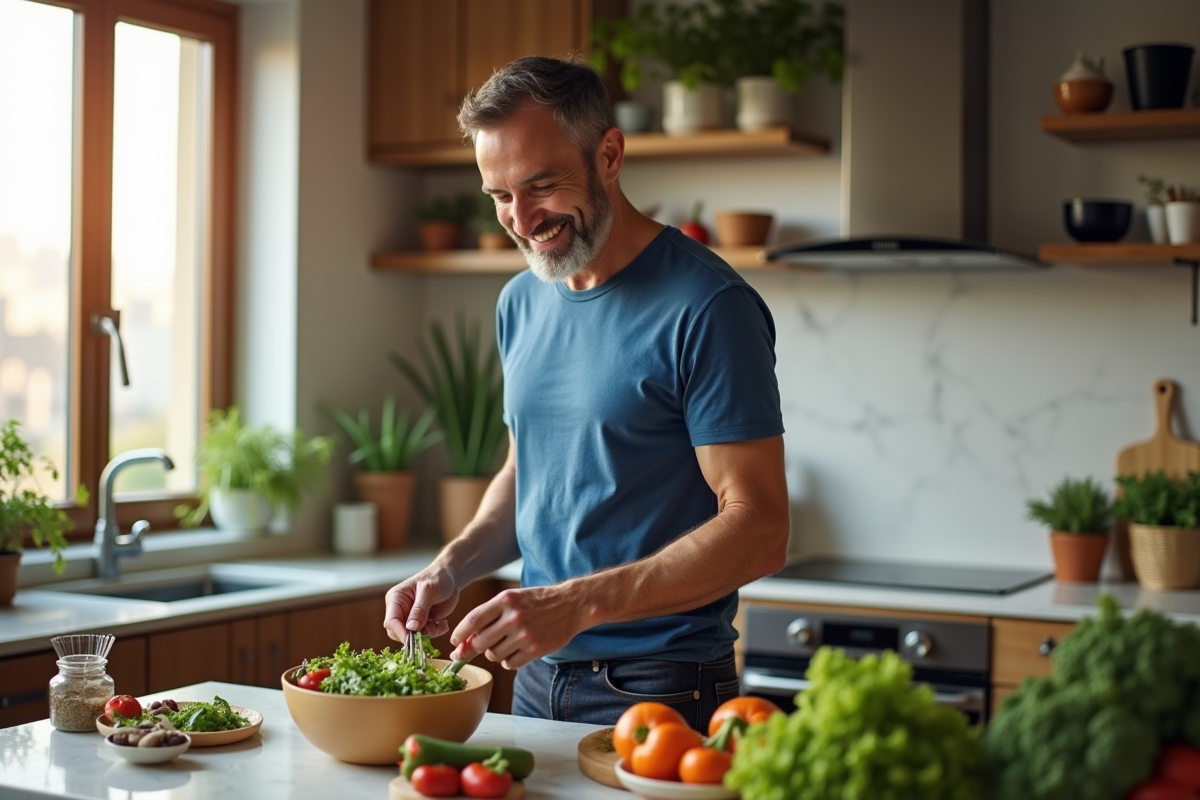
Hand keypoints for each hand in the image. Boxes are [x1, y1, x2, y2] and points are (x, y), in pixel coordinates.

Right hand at [382, 564, 460, 642]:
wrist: (451, 578)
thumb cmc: (438, 578)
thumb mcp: (429, 591)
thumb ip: (420, 609)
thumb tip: (411, 628)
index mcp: (396, 599)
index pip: (391, 621)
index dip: (401, 633)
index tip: (414, 640)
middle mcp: (400, 610)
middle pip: (398, 632)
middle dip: (415, 636)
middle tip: (432, 629)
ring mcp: (410, 618)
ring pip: (413, 637)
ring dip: (428, 633)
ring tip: (440, 623)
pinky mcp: (421, 623)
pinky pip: (424, 636)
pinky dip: (435, 632)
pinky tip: (443, 623)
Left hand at [448, 584, 585, 669]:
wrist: (571, 605)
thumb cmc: (538, 601)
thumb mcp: (513, 598)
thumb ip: (490, 615)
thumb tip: (465, 640)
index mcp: (505, 600)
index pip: (473, 620)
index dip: (459, 634)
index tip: (454, 642)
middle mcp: (514, 617)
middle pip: (480, 642)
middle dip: (476, 647)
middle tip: (480, 646)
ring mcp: (525, 635)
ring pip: (493, 655)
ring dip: (495, 653)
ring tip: (507, 643)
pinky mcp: (535, 649)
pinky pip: (509, 664)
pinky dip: (509, 661)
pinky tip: (517, 650)